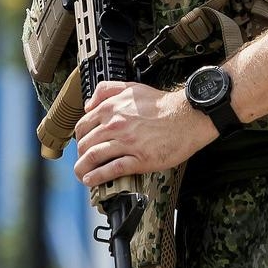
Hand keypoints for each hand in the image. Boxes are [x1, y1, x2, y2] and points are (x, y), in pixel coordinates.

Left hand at [72, 81, 218, 186]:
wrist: (188, 116)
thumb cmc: (162, 104)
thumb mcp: (131, 87)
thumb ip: (106, 91)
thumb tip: (88, 105)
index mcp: (111, 108)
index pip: (83, 126)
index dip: (79, 138)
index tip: (82, 144)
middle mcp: (115, 125)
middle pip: (85, 144)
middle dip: (80, 155)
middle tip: (83, 161)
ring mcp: (127, 143)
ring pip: (94, 157)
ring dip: (82, 168)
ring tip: (81, 174)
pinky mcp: (139, 158)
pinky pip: (112, 169)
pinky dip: (98, 176)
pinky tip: (92, 180)